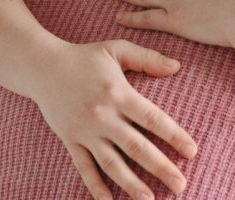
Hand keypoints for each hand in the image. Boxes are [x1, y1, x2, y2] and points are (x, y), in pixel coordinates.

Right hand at [26, 39, 196, 199]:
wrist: (41, 67)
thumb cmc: (84, 57)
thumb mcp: (116, 49)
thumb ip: (148, 58)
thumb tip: (177, 67)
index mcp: (119, 93)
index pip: (152, 119)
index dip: (174, 136)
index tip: (192, 151)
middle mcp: (103, 116)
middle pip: (137, 147)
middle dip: (161, 167)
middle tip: (181, 185)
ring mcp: (86, 131)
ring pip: (112, 163)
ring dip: (132, 184)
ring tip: (150, 199)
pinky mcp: (71, 140)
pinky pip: (84, 167)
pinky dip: (95, 186)